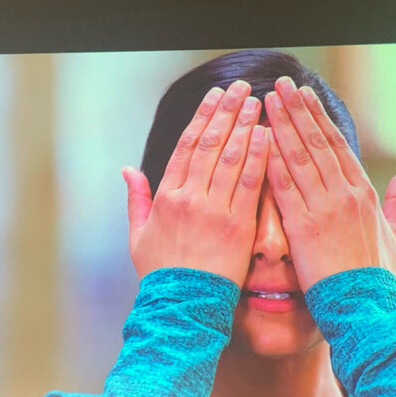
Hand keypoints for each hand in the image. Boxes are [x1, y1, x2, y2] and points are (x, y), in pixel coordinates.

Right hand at [122, 80, 268, 285]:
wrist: (181, 308)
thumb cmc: (160, 275)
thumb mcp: (138, 237)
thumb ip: (136, 199)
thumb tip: (127, 169)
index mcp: (166, 197)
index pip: (187, 146)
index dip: (203, 117)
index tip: (215, 95)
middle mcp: (189, 198)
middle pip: (211, 144)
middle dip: (228, 112)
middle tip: (242, 88)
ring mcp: (214, 212)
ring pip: (231, 158)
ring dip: (245, 127)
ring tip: (258, 102)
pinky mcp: (238, 227)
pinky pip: (250, 186)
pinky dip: (259, 158)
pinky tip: (268, 136)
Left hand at [264, 76, 395, 291]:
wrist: (365, 306)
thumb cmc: (378, 276)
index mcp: (364, 193)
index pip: (339, 146)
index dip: (320, 118)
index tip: (306, 96)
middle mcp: (344, 194)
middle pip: (318, 142)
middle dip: (298, 111)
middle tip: (282, 86)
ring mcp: (323, 209)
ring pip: (300, 157)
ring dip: (283, 127)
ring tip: (269, 101)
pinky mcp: (303, 227)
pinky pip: (284, 187)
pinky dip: (272, 161)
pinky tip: (259, 141)